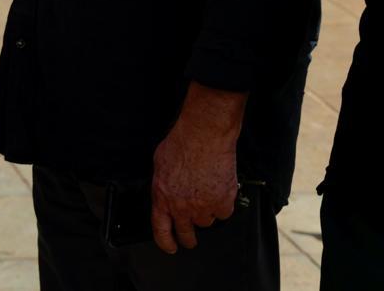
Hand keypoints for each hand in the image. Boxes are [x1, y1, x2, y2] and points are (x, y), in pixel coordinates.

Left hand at [150, 99, 240, 252]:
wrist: (204, 135)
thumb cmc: (181, 143)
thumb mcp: (160, 164)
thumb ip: (163, 184)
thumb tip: (166, 190)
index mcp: (162, 198)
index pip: (161, 231)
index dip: (166, 243)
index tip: (171, 247)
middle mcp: (182, 207)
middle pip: (186, 234)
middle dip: (189, 239)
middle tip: (191, 239)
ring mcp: (203, 207)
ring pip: (206, 222)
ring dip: (206, 214)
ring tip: (207, 195)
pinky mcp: (222, 202)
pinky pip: (224, 213)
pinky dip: (224, 204)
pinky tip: (221, 190)